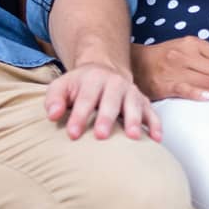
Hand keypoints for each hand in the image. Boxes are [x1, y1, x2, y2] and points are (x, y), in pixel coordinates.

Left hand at [44, 61, 160, 140]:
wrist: (103, 70)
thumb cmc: (79, 86)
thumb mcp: (62, 86)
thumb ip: (54, 99)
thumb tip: (53, 115)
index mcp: (93, 80)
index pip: (86, 99)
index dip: (79, 116)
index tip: (72, 134)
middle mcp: (114, 83)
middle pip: (111, 101)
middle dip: (106, 118)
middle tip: (101, 135)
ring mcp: (131, 92)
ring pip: (134, 105)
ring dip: (134, 120)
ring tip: (133, 137)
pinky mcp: (143, 101)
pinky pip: (152, 112)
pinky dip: (155, 124)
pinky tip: (156, 139)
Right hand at [131, 37, 208, 101]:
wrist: (136, 63)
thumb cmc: (166, 57)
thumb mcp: (187, 48)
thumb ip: (208, 54)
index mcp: (193, 44)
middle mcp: (185, 55)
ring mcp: (175, 70)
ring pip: (205, 81)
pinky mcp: (165, 84)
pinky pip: (185, 89)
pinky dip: (197, 94)